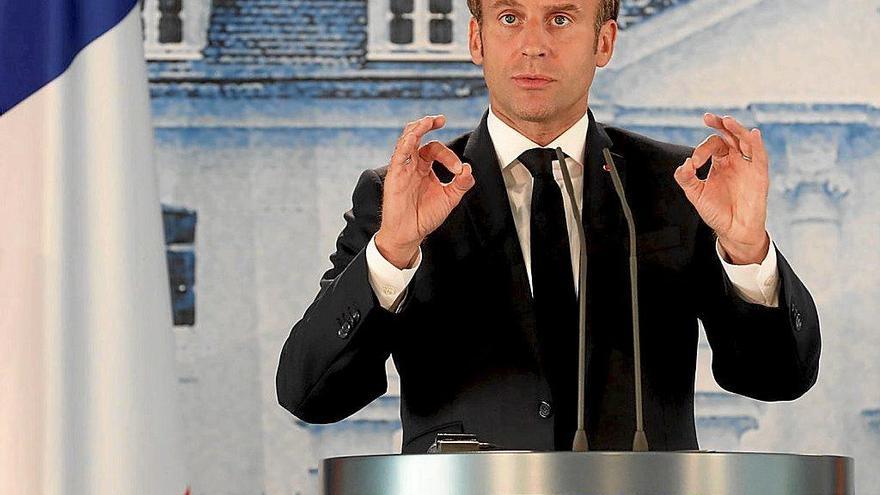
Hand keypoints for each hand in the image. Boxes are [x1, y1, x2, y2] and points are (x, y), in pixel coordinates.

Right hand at [375, 115, 474, 268]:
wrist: (410, 233)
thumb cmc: (426, 216)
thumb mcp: (449, 198)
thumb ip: (461, 184)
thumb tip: (469, 168)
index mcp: (424, 167)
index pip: (436, 150)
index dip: (450, 157)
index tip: (459, 172)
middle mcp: (412, 164)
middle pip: (418, 136)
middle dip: (428, 124)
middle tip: (441, 119)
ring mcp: (403, 168)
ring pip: (407, 139)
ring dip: (418, 128)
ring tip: (430, 121)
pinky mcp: (395, 174)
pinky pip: (400, 154)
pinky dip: (407, 142)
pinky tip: (416, 134)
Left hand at [674, 113, 769, 264]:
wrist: (733, 230)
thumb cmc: (717, 212)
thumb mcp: (696, 194)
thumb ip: (686, 178)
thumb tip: (684, 163)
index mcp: (720, 162)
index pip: (713, 145)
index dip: (701, 150)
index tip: (694, 163)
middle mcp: (735, 160)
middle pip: (730, 136)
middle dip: (720, 125)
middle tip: (708, 118)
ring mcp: (748, 166)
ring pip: (745, 141)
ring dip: (736, 129)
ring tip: (726, 121)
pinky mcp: (759, 174)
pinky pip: (759, 156)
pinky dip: (756, 144)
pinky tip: (752, 134)